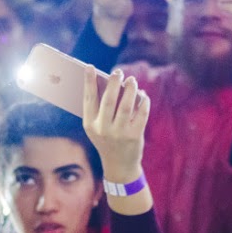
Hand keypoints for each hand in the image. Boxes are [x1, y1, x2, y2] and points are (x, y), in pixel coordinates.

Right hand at [82, 67, 149, 183]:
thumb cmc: (107, 140)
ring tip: (132, 81)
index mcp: (90, 125)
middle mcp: (103, 129)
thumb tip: (110, 83)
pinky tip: (143, 95)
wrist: (119, 165)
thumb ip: (100, 109)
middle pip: (109, 100)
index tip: (90, 67)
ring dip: (130, 90)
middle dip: (113, 83)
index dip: (88, 82)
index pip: (88, 99)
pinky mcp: (134, 136)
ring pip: (126, 106)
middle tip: (118, 72)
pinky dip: (143, 102)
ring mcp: (119, 133)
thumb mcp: (97, 128)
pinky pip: (141, 114)